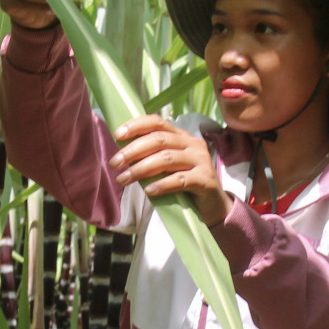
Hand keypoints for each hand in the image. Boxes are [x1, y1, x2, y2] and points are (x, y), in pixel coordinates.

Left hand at [109, 115, 232, 227]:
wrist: (213, 205)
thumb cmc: (185, 185)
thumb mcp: (168, 166)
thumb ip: (152, 157)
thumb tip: (122, 154)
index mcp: (182, 136)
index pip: (157, 122)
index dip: (136, 125)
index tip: (117, 135)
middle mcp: (193, 144)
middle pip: (159, 140)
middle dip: (133, 150)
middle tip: (115, 163)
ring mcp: (201, 160)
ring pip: (166, 159)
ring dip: (141, 169)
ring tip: (123, 179)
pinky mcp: (205, 179)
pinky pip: (179, 180)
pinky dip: (161, 184)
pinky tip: (148, 191)